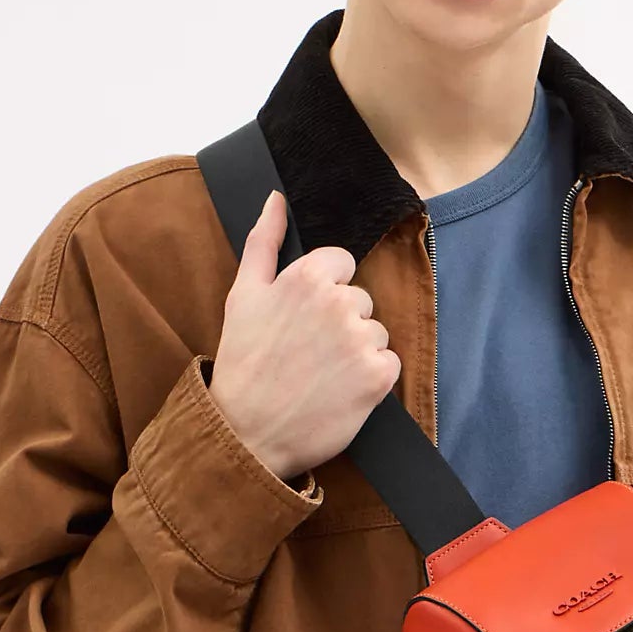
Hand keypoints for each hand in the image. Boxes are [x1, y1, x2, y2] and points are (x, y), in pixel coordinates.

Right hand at [207, 187, 401, 481]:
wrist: (248, 433)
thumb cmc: (243, 364)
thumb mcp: (243, 295)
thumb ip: (264, 240)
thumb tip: (277, 198)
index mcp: (306, 277)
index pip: (342, 265)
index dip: (323, 293)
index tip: (302, 321)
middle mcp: (338, 302)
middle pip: (361, 300)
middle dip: (340, 323)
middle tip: (306, 353)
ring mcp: (360, 339)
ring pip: (375, 332)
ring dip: (356, 352)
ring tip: (320, 374)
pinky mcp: (378, 376)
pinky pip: (389, 363)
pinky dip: (371, 379)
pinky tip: (339, 391)